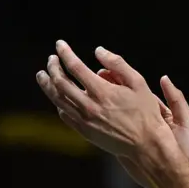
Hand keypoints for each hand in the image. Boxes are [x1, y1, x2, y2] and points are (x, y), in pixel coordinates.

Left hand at [36, 41, 172, 159]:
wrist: (145, 143)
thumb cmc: (145, 111)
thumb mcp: (138, 82)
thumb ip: (118, 64)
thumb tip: (98, 50)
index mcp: (102, 91)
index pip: (76, 67)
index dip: (65, 54)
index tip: (60, 44)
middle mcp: (89, 106)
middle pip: (61, 83)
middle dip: (53, 67)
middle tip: (50, 58)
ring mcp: (84, 120)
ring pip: (58, 99)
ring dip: (47, 85)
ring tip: (42, 75)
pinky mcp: (84, 131)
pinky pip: (64, 115)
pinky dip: (58, 103)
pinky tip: (58, 97)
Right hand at [100, 68, 188, 187]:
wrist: (180, 176)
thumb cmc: (187, 149)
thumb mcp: (185, 121)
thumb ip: (176, 99)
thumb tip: (164, 78)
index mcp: (160, 115)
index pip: (142, 95)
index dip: (129, 84)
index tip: (114, 73)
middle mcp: (147, 123)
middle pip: (128, 105)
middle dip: (114, 93)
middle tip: (99, 81)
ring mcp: (137, 136)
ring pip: (119, 118)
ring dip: (107, 108)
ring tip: (93, 96)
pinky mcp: (129, 148)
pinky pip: (116, 135)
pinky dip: (106, 126)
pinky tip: (95, 118)